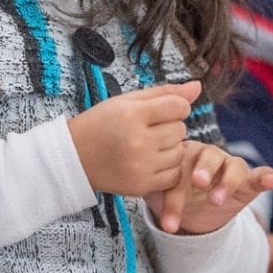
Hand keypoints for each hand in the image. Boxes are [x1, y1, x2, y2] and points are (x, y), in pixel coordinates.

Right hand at [68, 81, 202, 196]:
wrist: (74, 158)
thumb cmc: (101, 124)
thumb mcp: (126, 101)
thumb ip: (164, 93)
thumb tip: (198, 86)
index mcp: (132, 115)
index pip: (179, 106)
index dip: (174, 107)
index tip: (159, 111)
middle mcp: (138, 141)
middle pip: (180, 129)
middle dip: (169, 127)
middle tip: (147, 129)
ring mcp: (140, 166)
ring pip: (180, 153)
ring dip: (170, 148)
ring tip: (147, 145)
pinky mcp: (141, 185)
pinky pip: (174, 175)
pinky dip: (167, 168)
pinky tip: (149, 161)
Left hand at [148, 143, 272, 234]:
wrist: (193, 212)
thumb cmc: (176, 198)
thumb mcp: (163, 201)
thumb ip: (159, 202)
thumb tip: (155, 217)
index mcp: (184, 154)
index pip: (179, 169)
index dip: (173, 195)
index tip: (170, 221)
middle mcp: (208, 156)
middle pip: (209, 156)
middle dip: (204, 169)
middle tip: (198, 182)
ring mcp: (230, 167)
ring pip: (233, 166)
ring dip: (227, 182)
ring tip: (217, 200)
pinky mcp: (248, 181)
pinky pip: (259, 174)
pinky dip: (266, 176)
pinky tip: (272, 180)